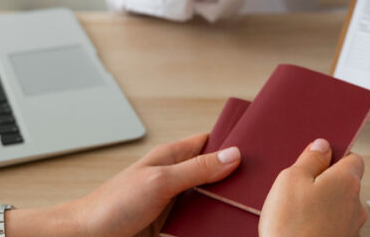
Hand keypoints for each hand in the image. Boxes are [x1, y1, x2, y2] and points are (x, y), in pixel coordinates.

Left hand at [66, 133, 240, 236]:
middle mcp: (174, 178)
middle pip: (214, 174)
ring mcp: (173, 203)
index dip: (232, 142)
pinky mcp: (171, 225)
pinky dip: (211, 224)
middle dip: (234, 179)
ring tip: (245, 208)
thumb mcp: (160, 182)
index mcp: (171, 157)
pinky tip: (223, 227)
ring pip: (210, 201)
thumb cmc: (111, 205)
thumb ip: (196, 169)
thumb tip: (232, 155)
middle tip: (258, 185)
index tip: (257, 147)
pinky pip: (199, 222)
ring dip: (223, 206)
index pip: (210, 142)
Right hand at [259, 138, 366, 236]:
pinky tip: (301, 228)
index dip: (334, 157)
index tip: (315, 160)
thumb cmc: (290, 225)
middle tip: (299, 187)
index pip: (353, 158)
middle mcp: (356, 204)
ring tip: (296, 212)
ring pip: (339, 206)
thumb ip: (310, 159)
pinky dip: (321, 224)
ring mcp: (352, 227)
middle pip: (345, 183)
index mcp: (347, 181)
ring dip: (322, 205)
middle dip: (325, 182)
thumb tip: (322, 146)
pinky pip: (334, 226)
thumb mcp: (291, 179)